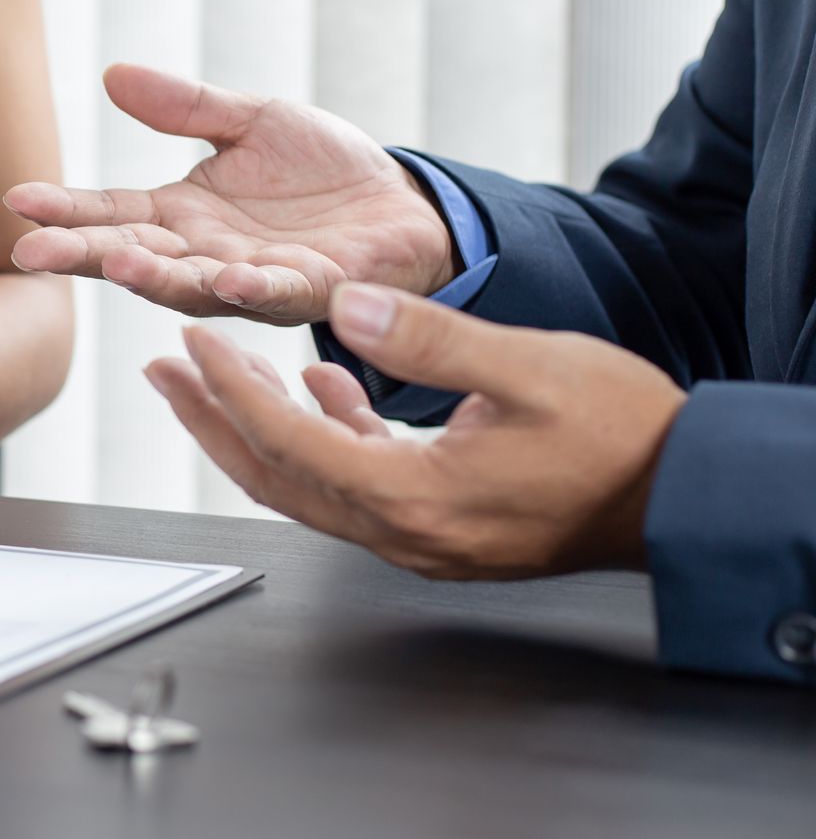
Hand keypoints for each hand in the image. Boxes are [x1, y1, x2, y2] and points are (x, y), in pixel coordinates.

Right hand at [5, 64, 457, 323]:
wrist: (403, 205)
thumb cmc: (322, 170)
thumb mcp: (251, 121)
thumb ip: (185, 107)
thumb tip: (114, 75)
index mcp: (182, 217)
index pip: (110, 214)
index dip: (65, 209)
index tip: (16, 200)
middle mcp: (204, 255)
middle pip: (132, 256)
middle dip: (83, 256)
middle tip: (31, 252)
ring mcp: (252, 277)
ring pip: (190, 285)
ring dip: (152, 278)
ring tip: (114, 262)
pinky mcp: (310, 287)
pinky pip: (274, 291)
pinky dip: (248, 287)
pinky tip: (224, 277)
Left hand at [146, 284, 686, 578]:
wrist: (681, 497)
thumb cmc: (621, 437)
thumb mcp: (528, 368)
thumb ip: (431, 338)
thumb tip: (347, 305)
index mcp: (415, 499)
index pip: (291, 443)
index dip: (233, 392)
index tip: (191, 343)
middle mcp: (402, 532)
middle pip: (274, 477)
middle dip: (211, 420)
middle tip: (162, 370)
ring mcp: (417, 538)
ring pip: (306, 484)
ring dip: (254, 429)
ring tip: (211, 375)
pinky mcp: (435, 528)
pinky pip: (355, 484)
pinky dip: (324, 436)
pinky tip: (319, 387)